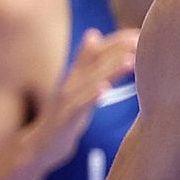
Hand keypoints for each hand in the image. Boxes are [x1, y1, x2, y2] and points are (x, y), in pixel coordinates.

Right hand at [36, 29, 138, 167]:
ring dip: (109, 70)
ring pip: (89, 82)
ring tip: (129, 61)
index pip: (97, 54)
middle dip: (117, 50)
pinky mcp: (64, 120)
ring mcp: (66, 102)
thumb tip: (93, 33)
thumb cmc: (63, 117)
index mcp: (76, 77)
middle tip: (140, 38)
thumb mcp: (77, 87)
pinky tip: (104, 88)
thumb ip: (87, 63)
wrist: (37, 147)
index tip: (141, 32)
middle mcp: (70, 84)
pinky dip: (91, 96)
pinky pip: (78, 107)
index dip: (117, 42)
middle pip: (94, 63)